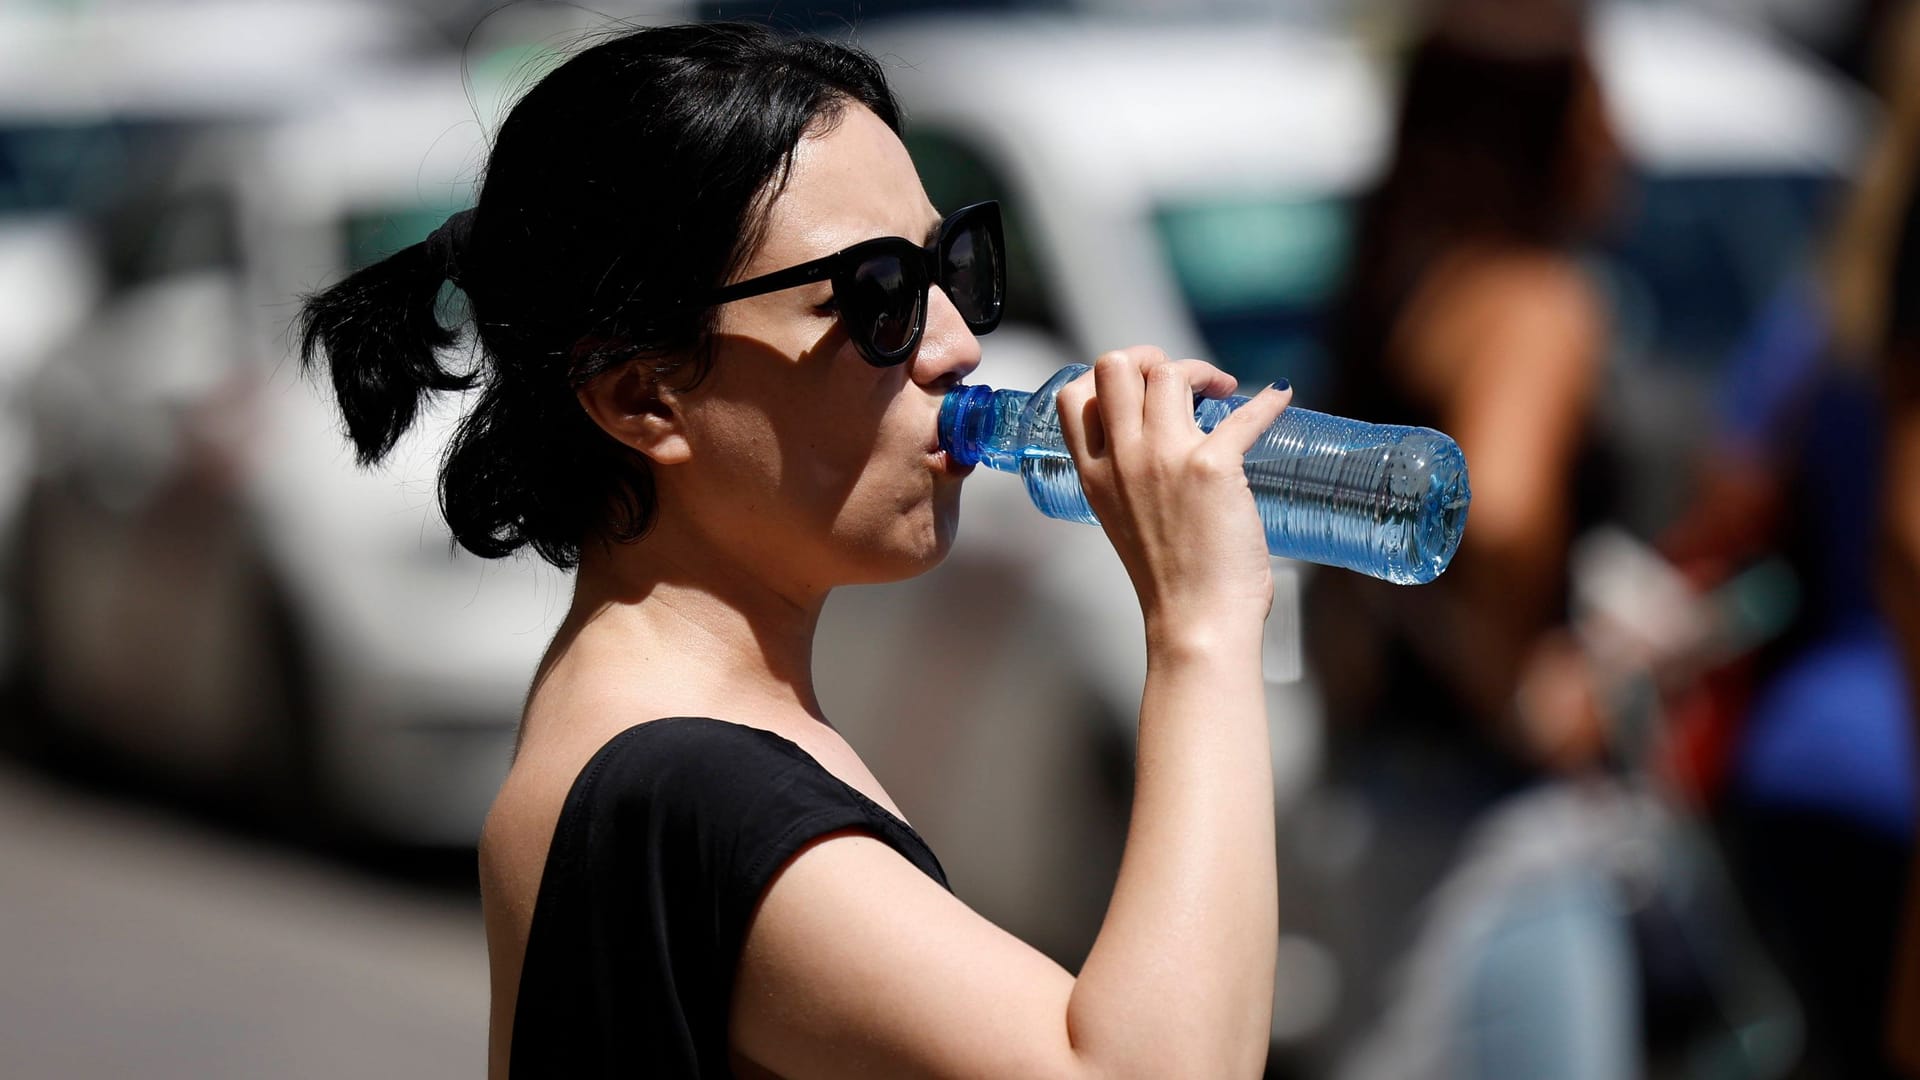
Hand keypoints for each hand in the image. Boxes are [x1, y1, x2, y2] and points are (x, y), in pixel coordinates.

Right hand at [1054, 347, 1292, 646]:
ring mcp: (1164, 459)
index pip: (1075, 396)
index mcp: (1095, 475)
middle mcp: (1122, 459)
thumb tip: (1167, 449)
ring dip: (1202, 370)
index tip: (1141, 386)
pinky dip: (1268, 401)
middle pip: (1116, 366)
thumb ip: (1130, 482)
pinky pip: (1244, 415)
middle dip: (1152, 356)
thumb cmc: (1169, 581)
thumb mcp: (1123, 522)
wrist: (1196, 621)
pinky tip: (1279, 397)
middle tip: (1185, 380)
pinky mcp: (1212, 468)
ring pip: (1170, 373)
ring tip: (1225, 392)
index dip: (1108, 376)